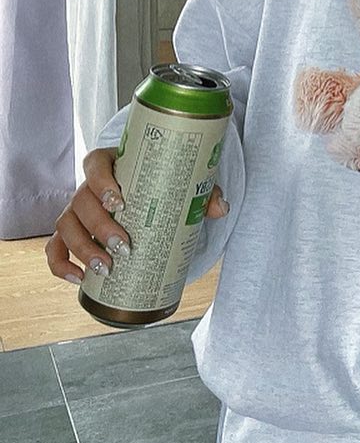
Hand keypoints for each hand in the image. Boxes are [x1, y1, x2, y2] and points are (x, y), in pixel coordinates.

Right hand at [44, 145, 228, 285]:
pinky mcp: (70, 234)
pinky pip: (55, 249)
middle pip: (81, 202)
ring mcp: (75, 211)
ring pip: (65, 226)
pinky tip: (79, 278)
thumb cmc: (161, 183)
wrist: (148, 192)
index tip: (119, 199)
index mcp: (110, 164)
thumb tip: (221, 208)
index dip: (101, 181)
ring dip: (82, 248)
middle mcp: (87, 187)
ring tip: (106, 267)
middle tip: (124, 245)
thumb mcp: (181, 183)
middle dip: (100, 226)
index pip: (95, 165)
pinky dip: (61, 265)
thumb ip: (202, 193)